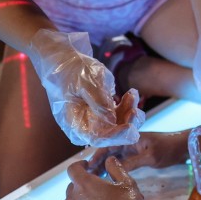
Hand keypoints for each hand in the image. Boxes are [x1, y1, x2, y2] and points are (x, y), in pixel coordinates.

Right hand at [29, 30, 144, 146]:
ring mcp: (95, 119)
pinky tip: (130, 93)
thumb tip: (112, 121)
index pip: (98, 138)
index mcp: (75, 124)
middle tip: (134, 109)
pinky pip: (119, 114)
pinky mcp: (103, 112)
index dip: (116, 136)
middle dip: (127, 123)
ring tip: (131, 95)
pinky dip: (127, 105)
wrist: (65, 61)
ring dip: (129, 112)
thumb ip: (99, 103)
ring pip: (119, 124)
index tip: (129, 126)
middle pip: (112, 135)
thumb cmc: (71, 71)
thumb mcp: (86, 83)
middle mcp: (86, 126)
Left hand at [64, 158, 145, 199]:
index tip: (87, 166)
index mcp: (83, 184)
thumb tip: (110, 160)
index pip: (73, 169)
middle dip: (82, 185)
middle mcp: (72, 199)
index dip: (80, 165)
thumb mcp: (127, 183)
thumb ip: (116, 169)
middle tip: (96, 187)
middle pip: (71, 187)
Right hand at [88, 131, 190, 174]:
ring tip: (94, 181)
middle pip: (107, 151)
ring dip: (104, 167)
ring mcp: (132, 149)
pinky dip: (113, 168)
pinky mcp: (137, 156)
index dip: (96, 156)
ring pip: (113, 157)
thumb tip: (112, 169)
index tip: (87, 168)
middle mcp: (128, 142)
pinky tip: (108, 179)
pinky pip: (121, 161)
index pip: (107, 145)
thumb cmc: (169, 148)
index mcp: (130, 137)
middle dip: (97, 163)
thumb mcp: (150, 157)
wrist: (185, 147)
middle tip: (87, 178)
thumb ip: (132, 162)